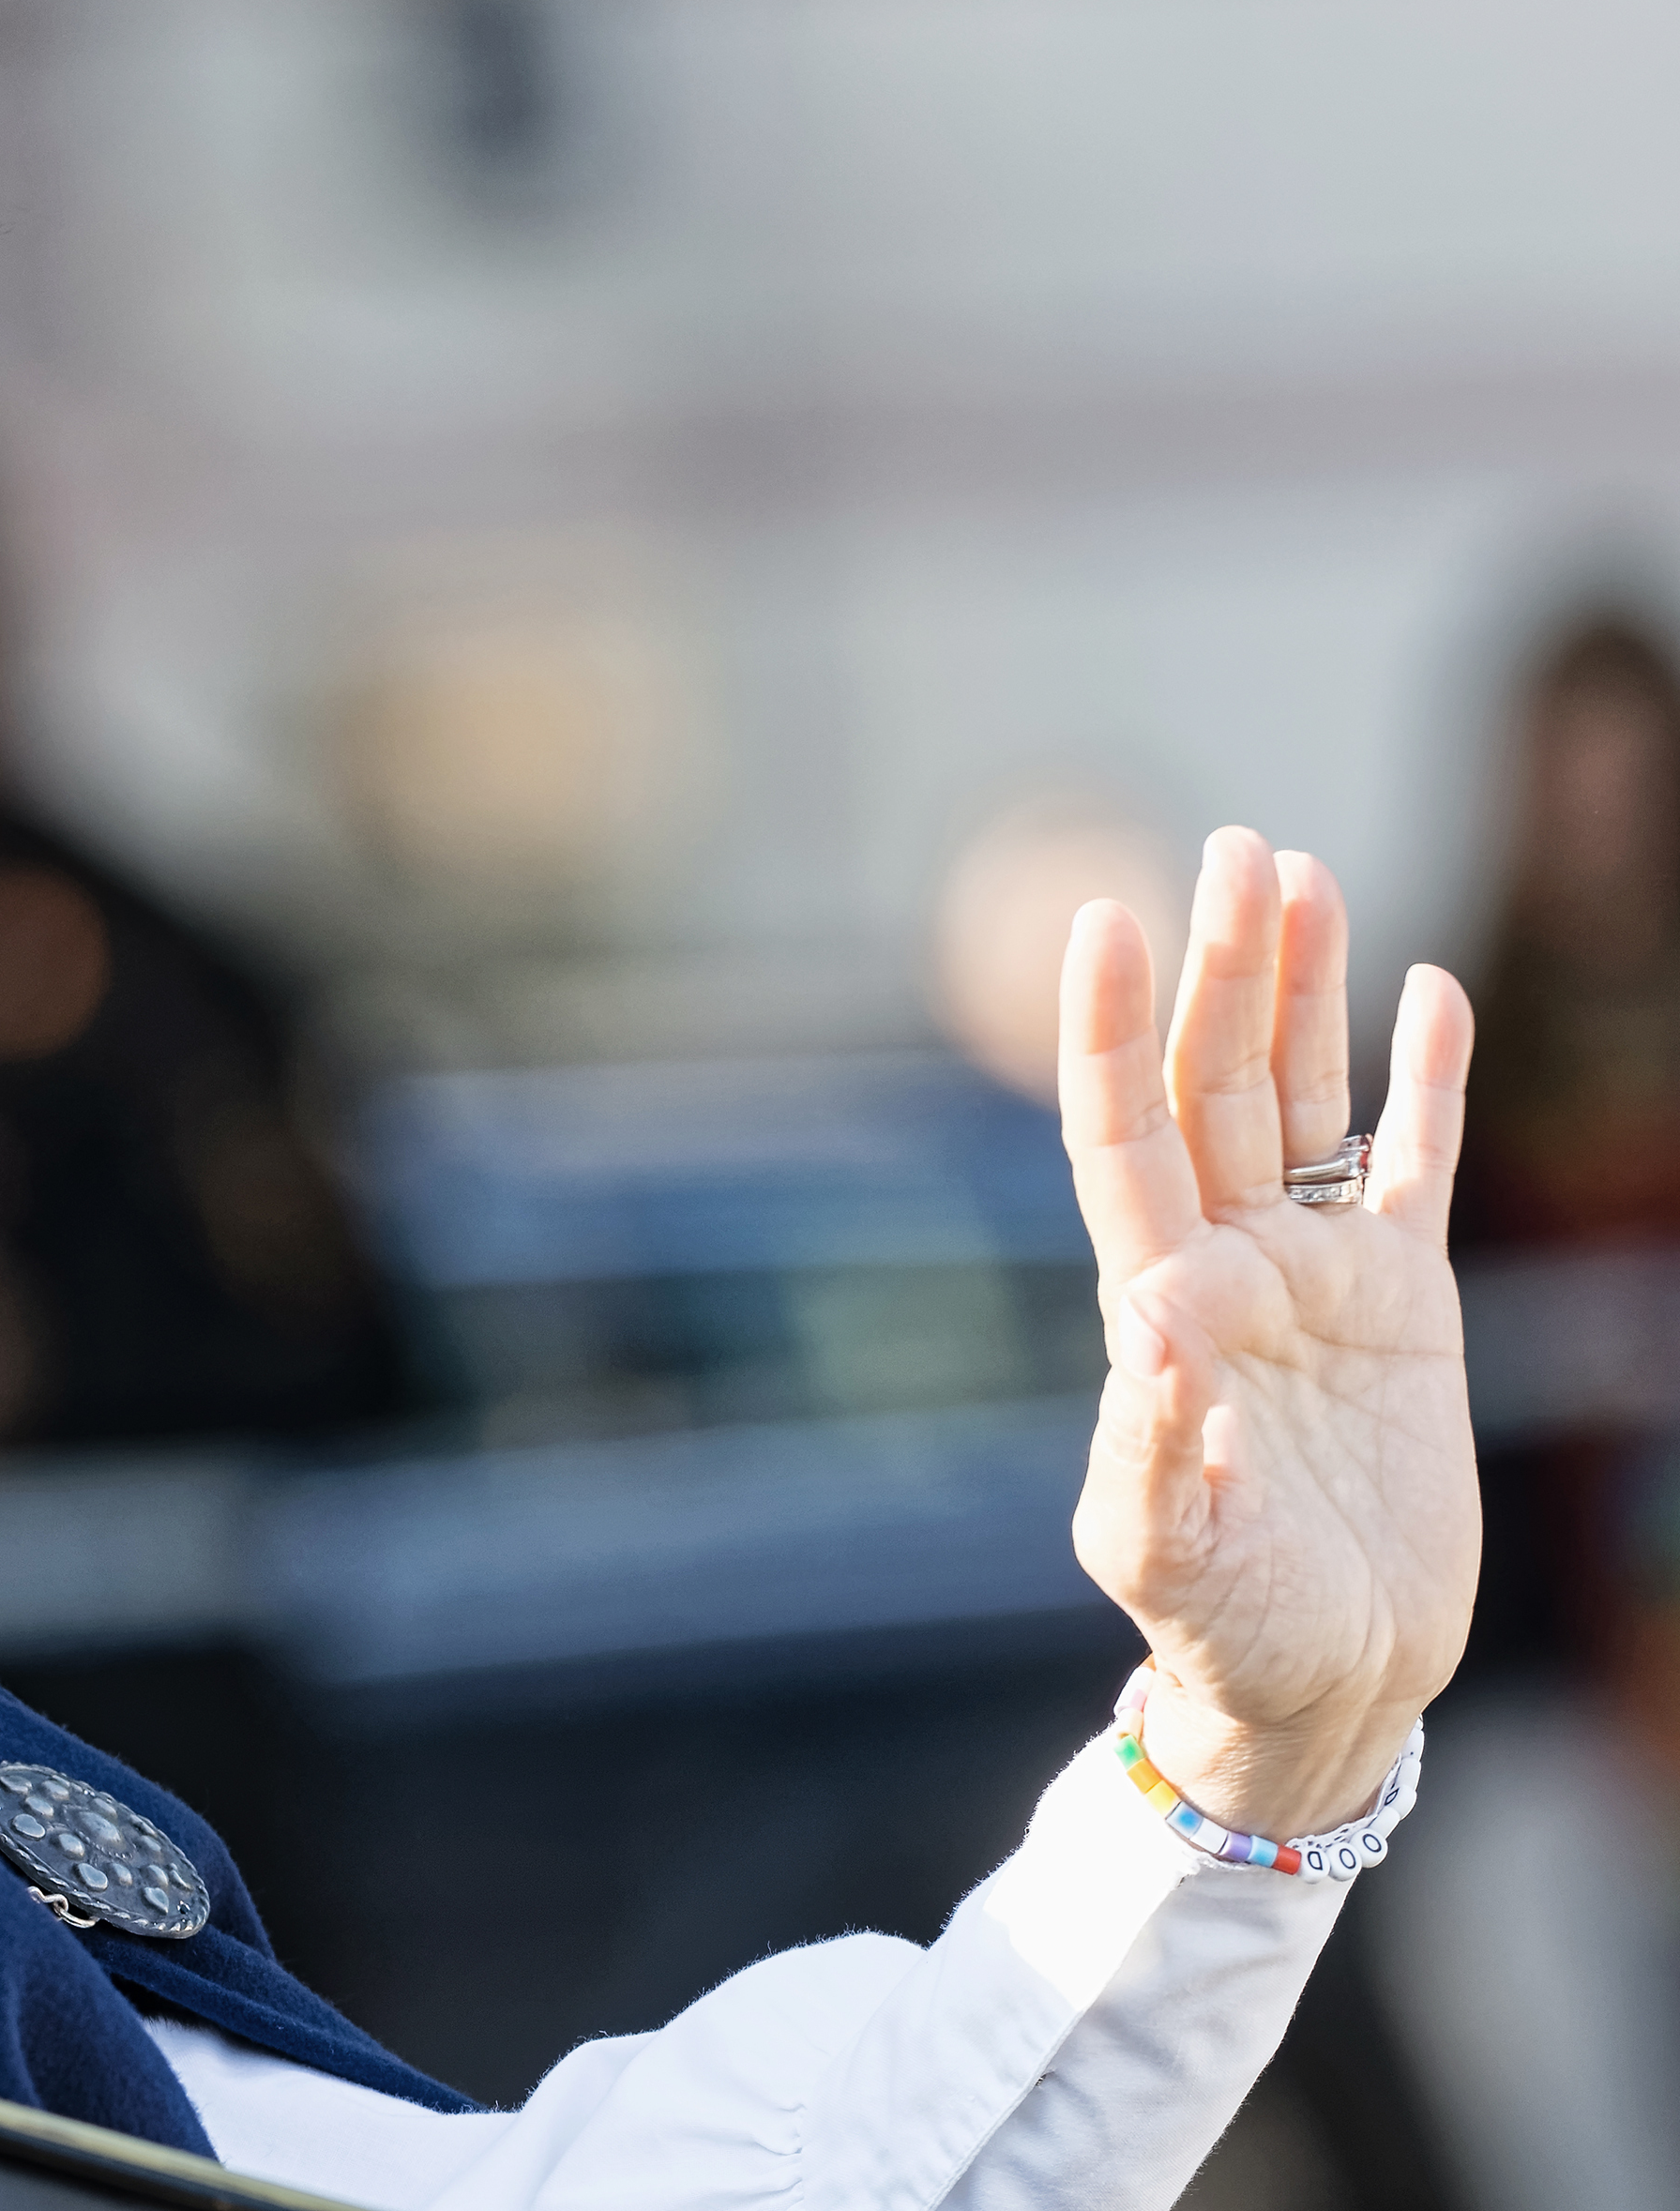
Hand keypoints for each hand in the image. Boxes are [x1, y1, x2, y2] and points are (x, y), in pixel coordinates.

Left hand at [1060, 829, 1477, 1839]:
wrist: (1324, 1686)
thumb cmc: (1225, 1629)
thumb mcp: (1166, 1551)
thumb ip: (1151, 1444)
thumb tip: (1148, 1323)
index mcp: (1155, 1303)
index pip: (1122, 1133)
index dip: (1113, 1031)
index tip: (1106, 923)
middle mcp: (1226, 1264)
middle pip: (1214, 1084)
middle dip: (1222, 968)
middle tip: (1236, 847)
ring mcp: (1315, 1276)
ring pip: (1301, 1097)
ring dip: (1300, 989)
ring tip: (1298, 871)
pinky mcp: (1406, 1305)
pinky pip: (1412, 1163)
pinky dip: (1424, 1080)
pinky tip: (1425, 988)